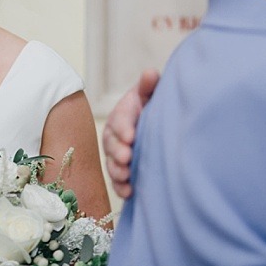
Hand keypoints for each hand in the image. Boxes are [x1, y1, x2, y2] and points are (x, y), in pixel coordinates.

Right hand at [102, 70, 159, 199]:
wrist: (155, 126)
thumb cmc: (151, 108)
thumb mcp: (150, 94)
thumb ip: (149, 85)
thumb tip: (150, 73)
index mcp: (123, 113)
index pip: (119, 119)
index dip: (123, 127)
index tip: (131, 136)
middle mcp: (116, 134)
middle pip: (111, 143)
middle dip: (117, 151)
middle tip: (127, 157)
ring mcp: (116, 153)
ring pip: (111, 163)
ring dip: (117, 170)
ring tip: (127, 176)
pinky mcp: (121, 170)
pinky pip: (116, 180)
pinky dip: (120, 187)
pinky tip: (129, 192)